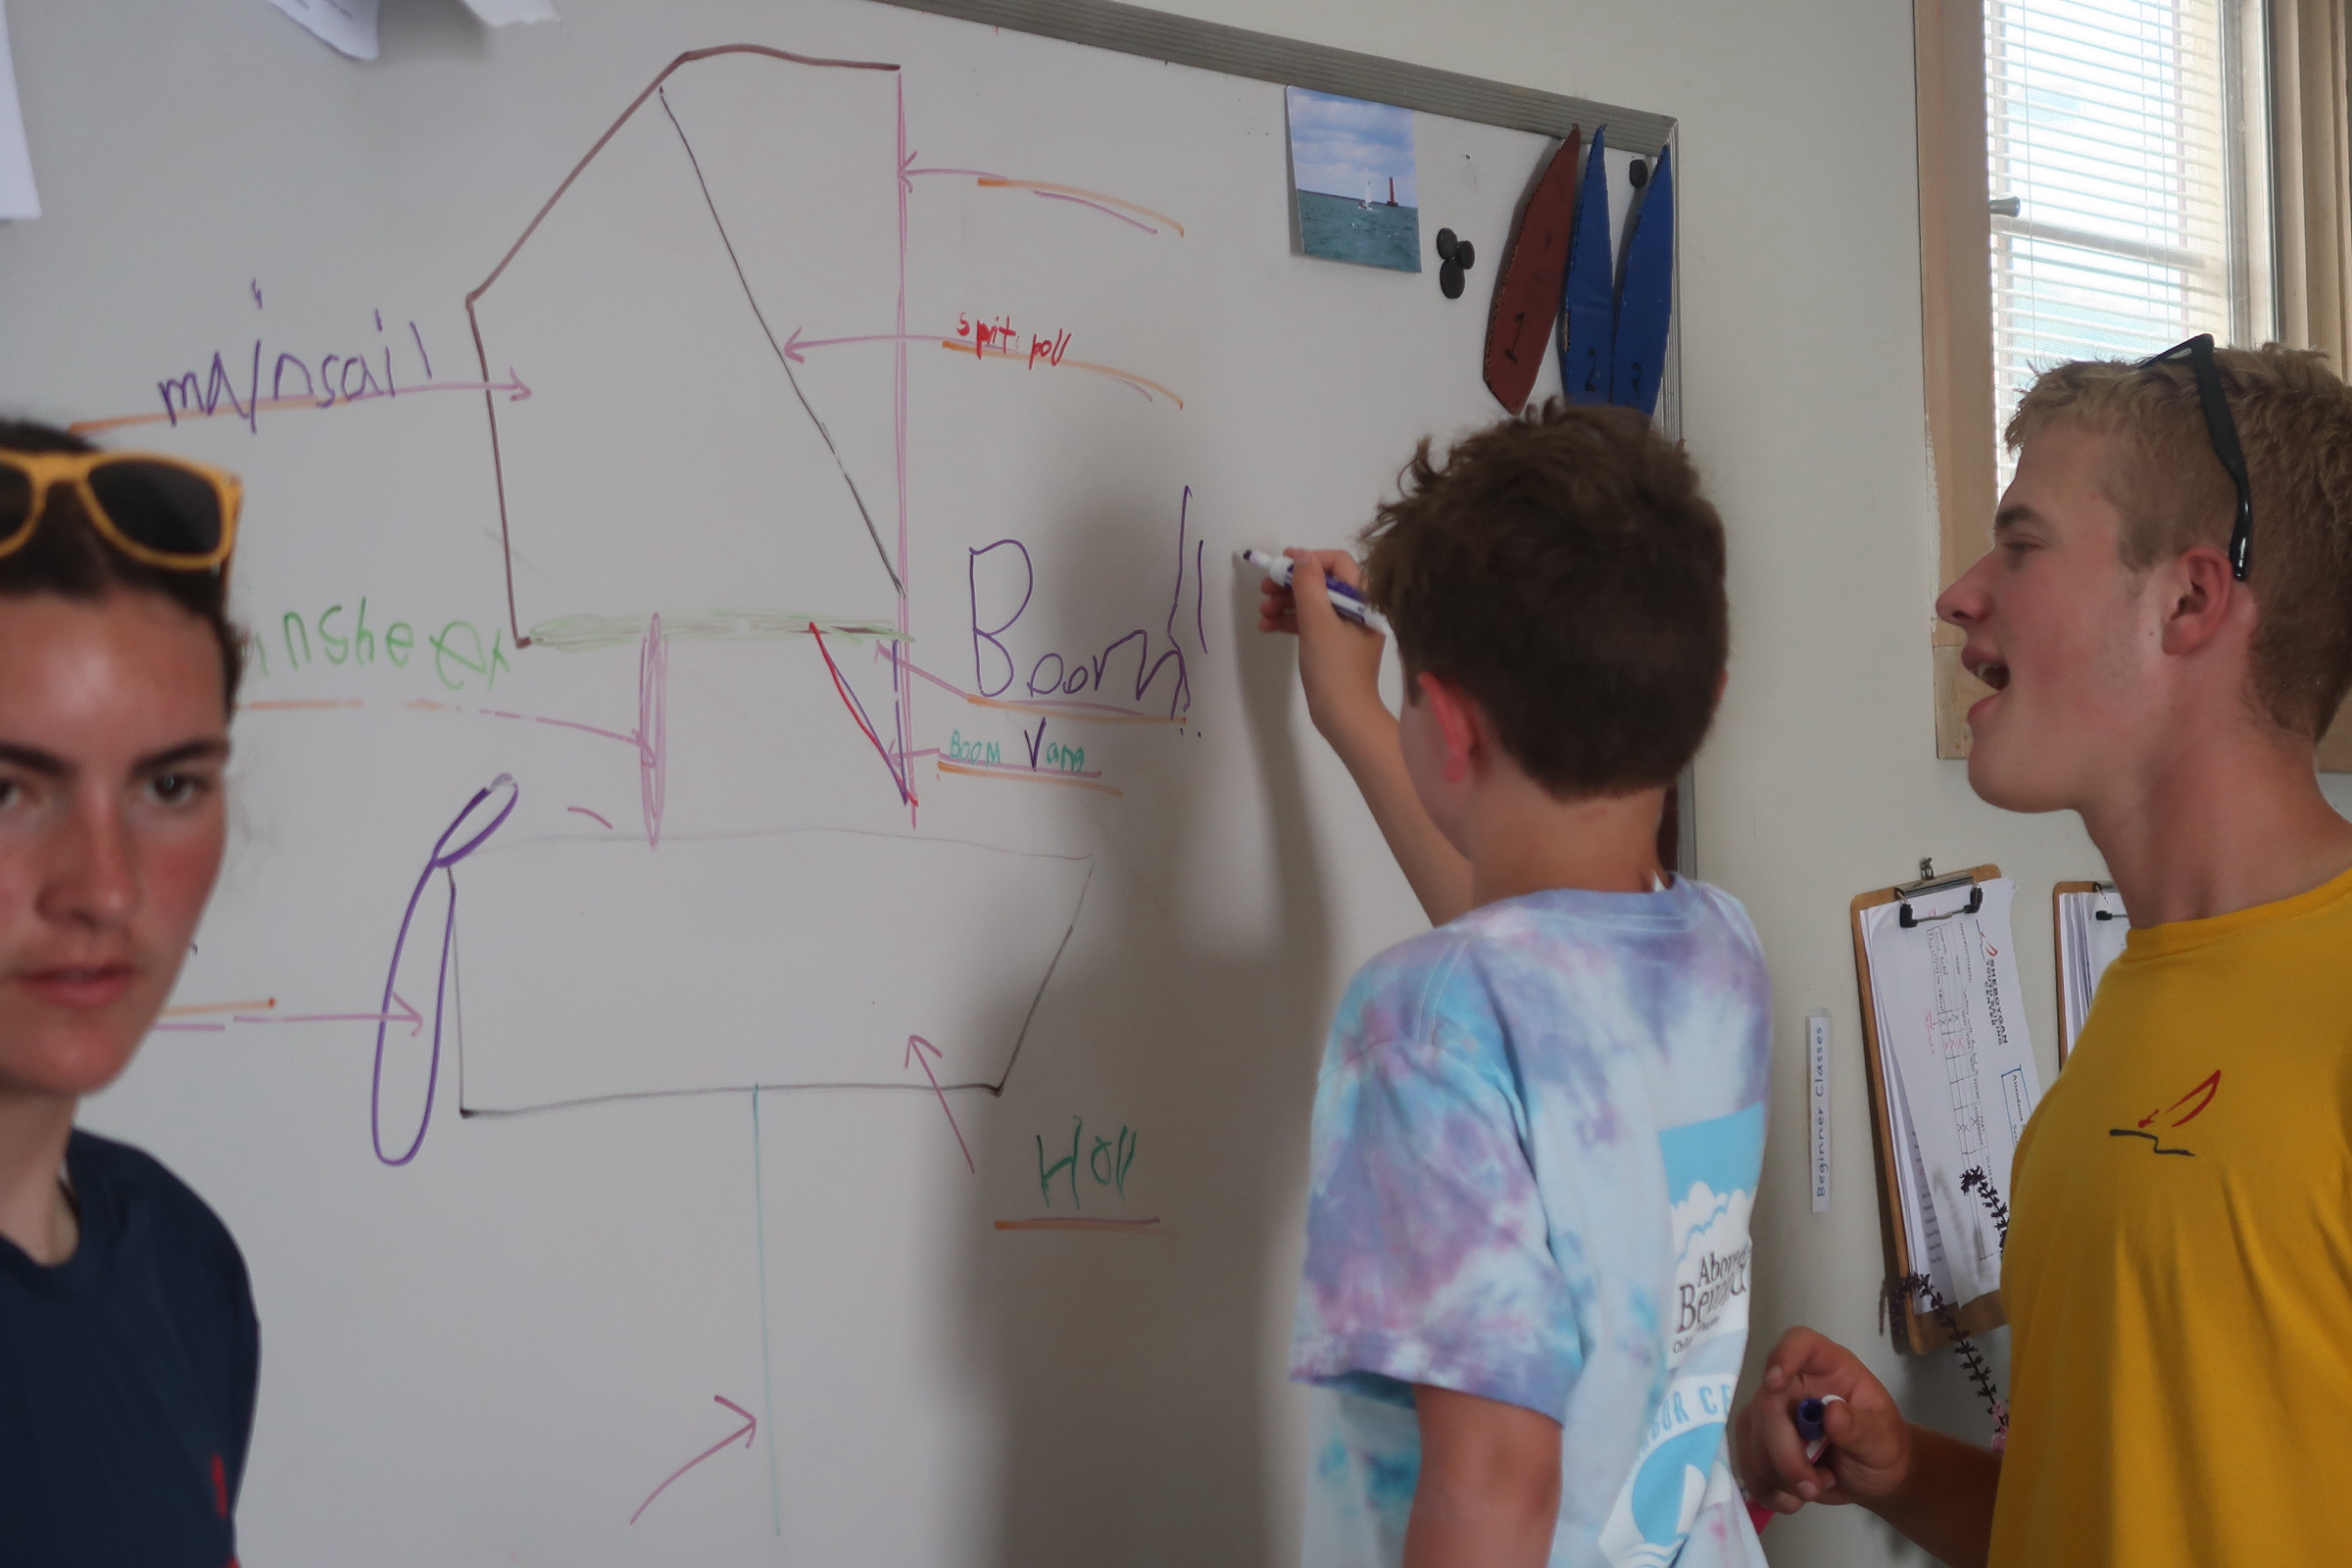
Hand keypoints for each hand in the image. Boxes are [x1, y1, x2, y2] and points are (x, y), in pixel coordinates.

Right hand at [1255, 548, 1387, 743]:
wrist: (1344, 715)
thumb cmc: (1333, 666)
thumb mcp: (1317, 621)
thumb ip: (1309, 584)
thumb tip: (1302, 557)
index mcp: (1363, 600)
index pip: (1338, 563)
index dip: (1309, 558)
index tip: (1282, 562)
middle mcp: (1359, 610)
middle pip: (1323, 583)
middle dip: (1291, 584)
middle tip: (1265, 589)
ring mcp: (1347, 629)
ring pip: (1314, 604)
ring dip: (1286, 603)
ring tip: (1262, 612)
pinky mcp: (1335, 646)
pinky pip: (1312, 624)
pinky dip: (1290, 622)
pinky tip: (1267, 627)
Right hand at [1732, 1327, 1914, 1515]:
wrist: (1873, 1475)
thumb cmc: (1883, 1446)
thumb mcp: (1885, 1440)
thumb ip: (1861, 1428)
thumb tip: (1831, 1413)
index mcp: (1828, 1367)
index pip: (1800, 1343)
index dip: (1783, 1356)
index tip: (1775, 1383)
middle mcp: (1792, 1384)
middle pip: (1767, 1406)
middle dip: (1785, 1455)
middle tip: (1813, 1486)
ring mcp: (1768, 1413)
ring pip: (1753, 1440)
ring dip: (1781, 1477)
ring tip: (1816, 1487)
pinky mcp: (1757, 1443)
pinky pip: (1748, 1466)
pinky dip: (1769, 1490)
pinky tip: (1793, 1499)